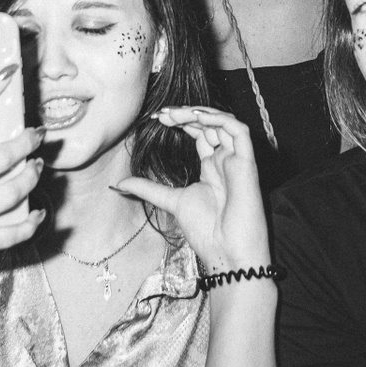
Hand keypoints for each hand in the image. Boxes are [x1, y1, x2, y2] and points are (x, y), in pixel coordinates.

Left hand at [117, 106, 269, 273]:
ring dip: (199, 113)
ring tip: (174, 114)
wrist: (226, 253)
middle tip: (162, 114)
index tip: (157, 118)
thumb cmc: (207, 232)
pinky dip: (219, 119)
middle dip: (186, 114)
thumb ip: (148, 189)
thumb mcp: (171, 202)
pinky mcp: (247, 163)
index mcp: (212, 168)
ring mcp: (237, 160)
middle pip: (210, 124)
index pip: (200, 133)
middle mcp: (225, 160)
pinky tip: (196, 118)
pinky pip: (238, 131)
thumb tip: (118, 184)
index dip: (181, 121)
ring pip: (224, 122)